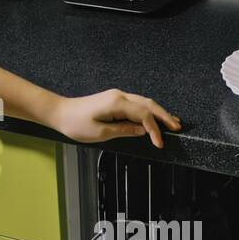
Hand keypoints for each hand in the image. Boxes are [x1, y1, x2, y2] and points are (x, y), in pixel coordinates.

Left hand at [50, 89, 181, 148]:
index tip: (160, 143)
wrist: (60, 112)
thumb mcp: (101, 133)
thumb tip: (142, 131)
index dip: (155, 129)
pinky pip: (137, 104)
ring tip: (172, 122)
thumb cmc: (75, 123)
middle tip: (178, 128)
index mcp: (117, 103)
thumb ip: (124, 130)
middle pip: (149, 104)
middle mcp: (120, 96)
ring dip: (159, 112)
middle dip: (164, 116)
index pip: (144, 115)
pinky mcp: (115, 100)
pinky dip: (149, 111)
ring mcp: (117, 97)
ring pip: (145, 103)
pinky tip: (155, 117)